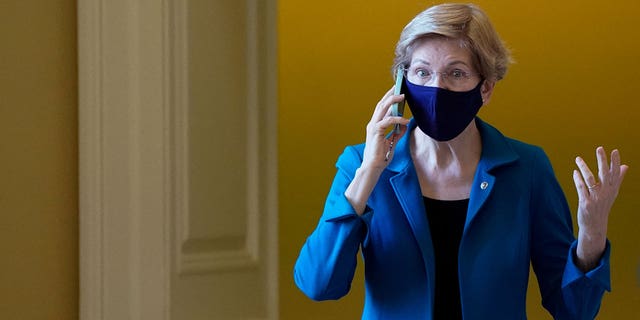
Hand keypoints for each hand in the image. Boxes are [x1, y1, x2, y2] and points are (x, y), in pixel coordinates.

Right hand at [361, 86, 409, 169]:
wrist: (373, 167)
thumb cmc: (380, 156)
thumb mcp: (392, 142)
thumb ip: (397, 133)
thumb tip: (404, 125)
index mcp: (375, 125)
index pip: (382, 108)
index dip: (388, 98)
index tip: (397, 90)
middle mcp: (373, 123)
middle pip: (381, 104)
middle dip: (390, 94)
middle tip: (398, 86)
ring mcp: (373, 127)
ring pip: (382, 108)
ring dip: (393, 101)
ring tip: (403, 96)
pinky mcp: (376, 132)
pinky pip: (387, 121)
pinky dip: (397, 119)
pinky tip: (405, 120)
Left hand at [573, 146, 627, 269]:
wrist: (595, 225)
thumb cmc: (603, 206)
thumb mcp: (612, 193)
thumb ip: (617, 179)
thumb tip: (625, 166)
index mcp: (612, 189)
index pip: (615, 173)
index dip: (615, 162)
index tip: (615, 150)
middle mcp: (606, 193)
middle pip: (604, 174)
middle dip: (602, 160)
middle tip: (600, 148)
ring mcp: (596, 198)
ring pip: (590, 179)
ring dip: (584, 168)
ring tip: (578, 159)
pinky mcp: (586, 203)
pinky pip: (581, 188)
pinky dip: (578, 179)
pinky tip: (575, 172)